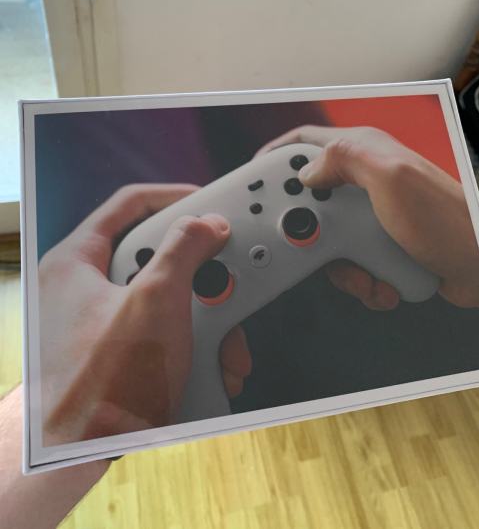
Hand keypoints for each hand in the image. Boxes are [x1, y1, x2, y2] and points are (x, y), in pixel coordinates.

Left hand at [39, 184, 250, 444]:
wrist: (81, 455)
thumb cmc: (100, 381)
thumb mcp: (155, 301)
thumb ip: (185, 250)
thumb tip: (207, 224)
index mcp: (78, 261)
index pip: (129, 204)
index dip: (173, 196)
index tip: (207, 201)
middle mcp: (87, 287)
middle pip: (158, 257)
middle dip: (204, 278)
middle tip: (227, 284)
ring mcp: (104, 321)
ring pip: (170, 300)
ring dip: (207, 322)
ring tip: (226, 346)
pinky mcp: (121, 350)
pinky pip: (166, 331)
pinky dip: (194, 345)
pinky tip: (214, 367)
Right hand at [257, 125, 478, 311]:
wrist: (478, 268)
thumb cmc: (448, 220)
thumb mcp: (392, 179)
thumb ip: (345, 160)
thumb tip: (307, 171)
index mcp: (363, 153)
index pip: (304, 142)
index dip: (274, 156)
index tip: (252, 179)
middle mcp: (364, 181)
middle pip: (308, 200)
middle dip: (306, 230)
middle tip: (312, 244)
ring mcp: (370, 215)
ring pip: (324, 240)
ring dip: (340, 266)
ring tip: (366, 270)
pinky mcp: (377, 244)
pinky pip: (347, 264)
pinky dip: (361, 280)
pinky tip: (382, 279)